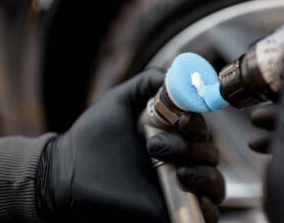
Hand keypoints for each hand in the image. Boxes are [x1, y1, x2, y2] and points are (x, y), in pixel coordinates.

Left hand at [36, 68, 224, 222]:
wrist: (68, 173)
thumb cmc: (91, 138)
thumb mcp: (120, 99)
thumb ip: (148, 82)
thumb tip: (177, 75)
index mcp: (171, 135)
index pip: (201, 129)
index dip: (198, 122)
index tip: (183, 119)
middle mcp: (178, 160)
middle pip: (211, 153)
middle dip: (191, 146)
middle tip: (155, 145)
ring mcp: (177, 187)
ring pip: (215, 181)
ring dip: (203, 173)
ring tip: (177, 170)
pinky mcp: (172, 210)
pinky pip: (208, 214)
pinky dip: (208, 205)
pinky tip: (187, 189)